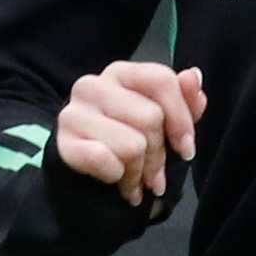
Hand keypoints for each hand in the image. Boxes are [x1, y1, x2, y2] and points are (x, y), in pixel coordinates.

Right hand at [51, 58, 201, 205]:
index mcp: (121, 73)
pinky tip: (115, 181)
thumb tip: (193, 77)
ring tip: (135, 182)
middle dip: (159, 156)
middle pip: (150, 117)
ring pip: (131, 144)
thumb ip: (182, 101)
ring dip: (139, 173)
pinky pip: (104, 159)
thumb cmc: (126, 145)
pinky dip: (116, 176)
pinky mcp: (63, 142)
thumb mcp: (162, 125)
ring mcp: (73, 112)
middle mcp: (93, 85)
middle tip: (155, 177)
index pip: (161, 80)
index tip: (186, 150)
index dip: (182, 118)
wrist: (82, 178)